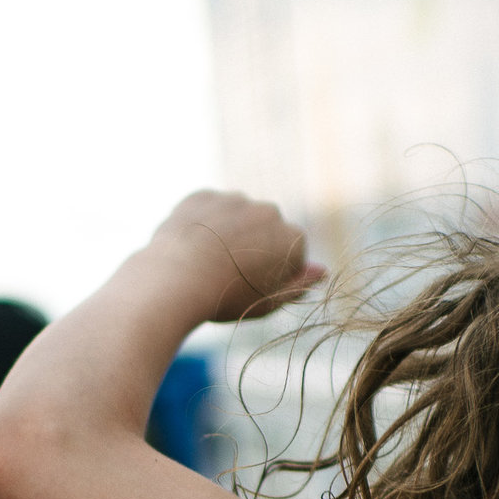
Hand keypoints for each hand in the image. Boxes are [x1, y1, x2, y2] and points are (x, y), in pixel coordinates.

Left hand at [134, 191, 323, 325]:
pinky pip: (207, 210)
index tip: (252, 287)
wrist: (176, 279)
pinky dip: (202, 225)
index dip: (272, 274)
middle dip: (252, 248)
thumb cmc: (227, 298)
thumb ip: (299, 285)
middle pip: (264, 232)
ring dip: (228, 234)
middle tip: (227, 276)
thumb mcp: (268, 302)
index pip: (291, 254)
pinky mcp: (203, 195)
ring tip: (206, 263)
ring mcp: (235, 200)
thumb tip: (322, 271)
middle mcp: (268, 211)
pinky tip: (191, 248)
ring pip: (236, 218)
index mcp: (292, 237)